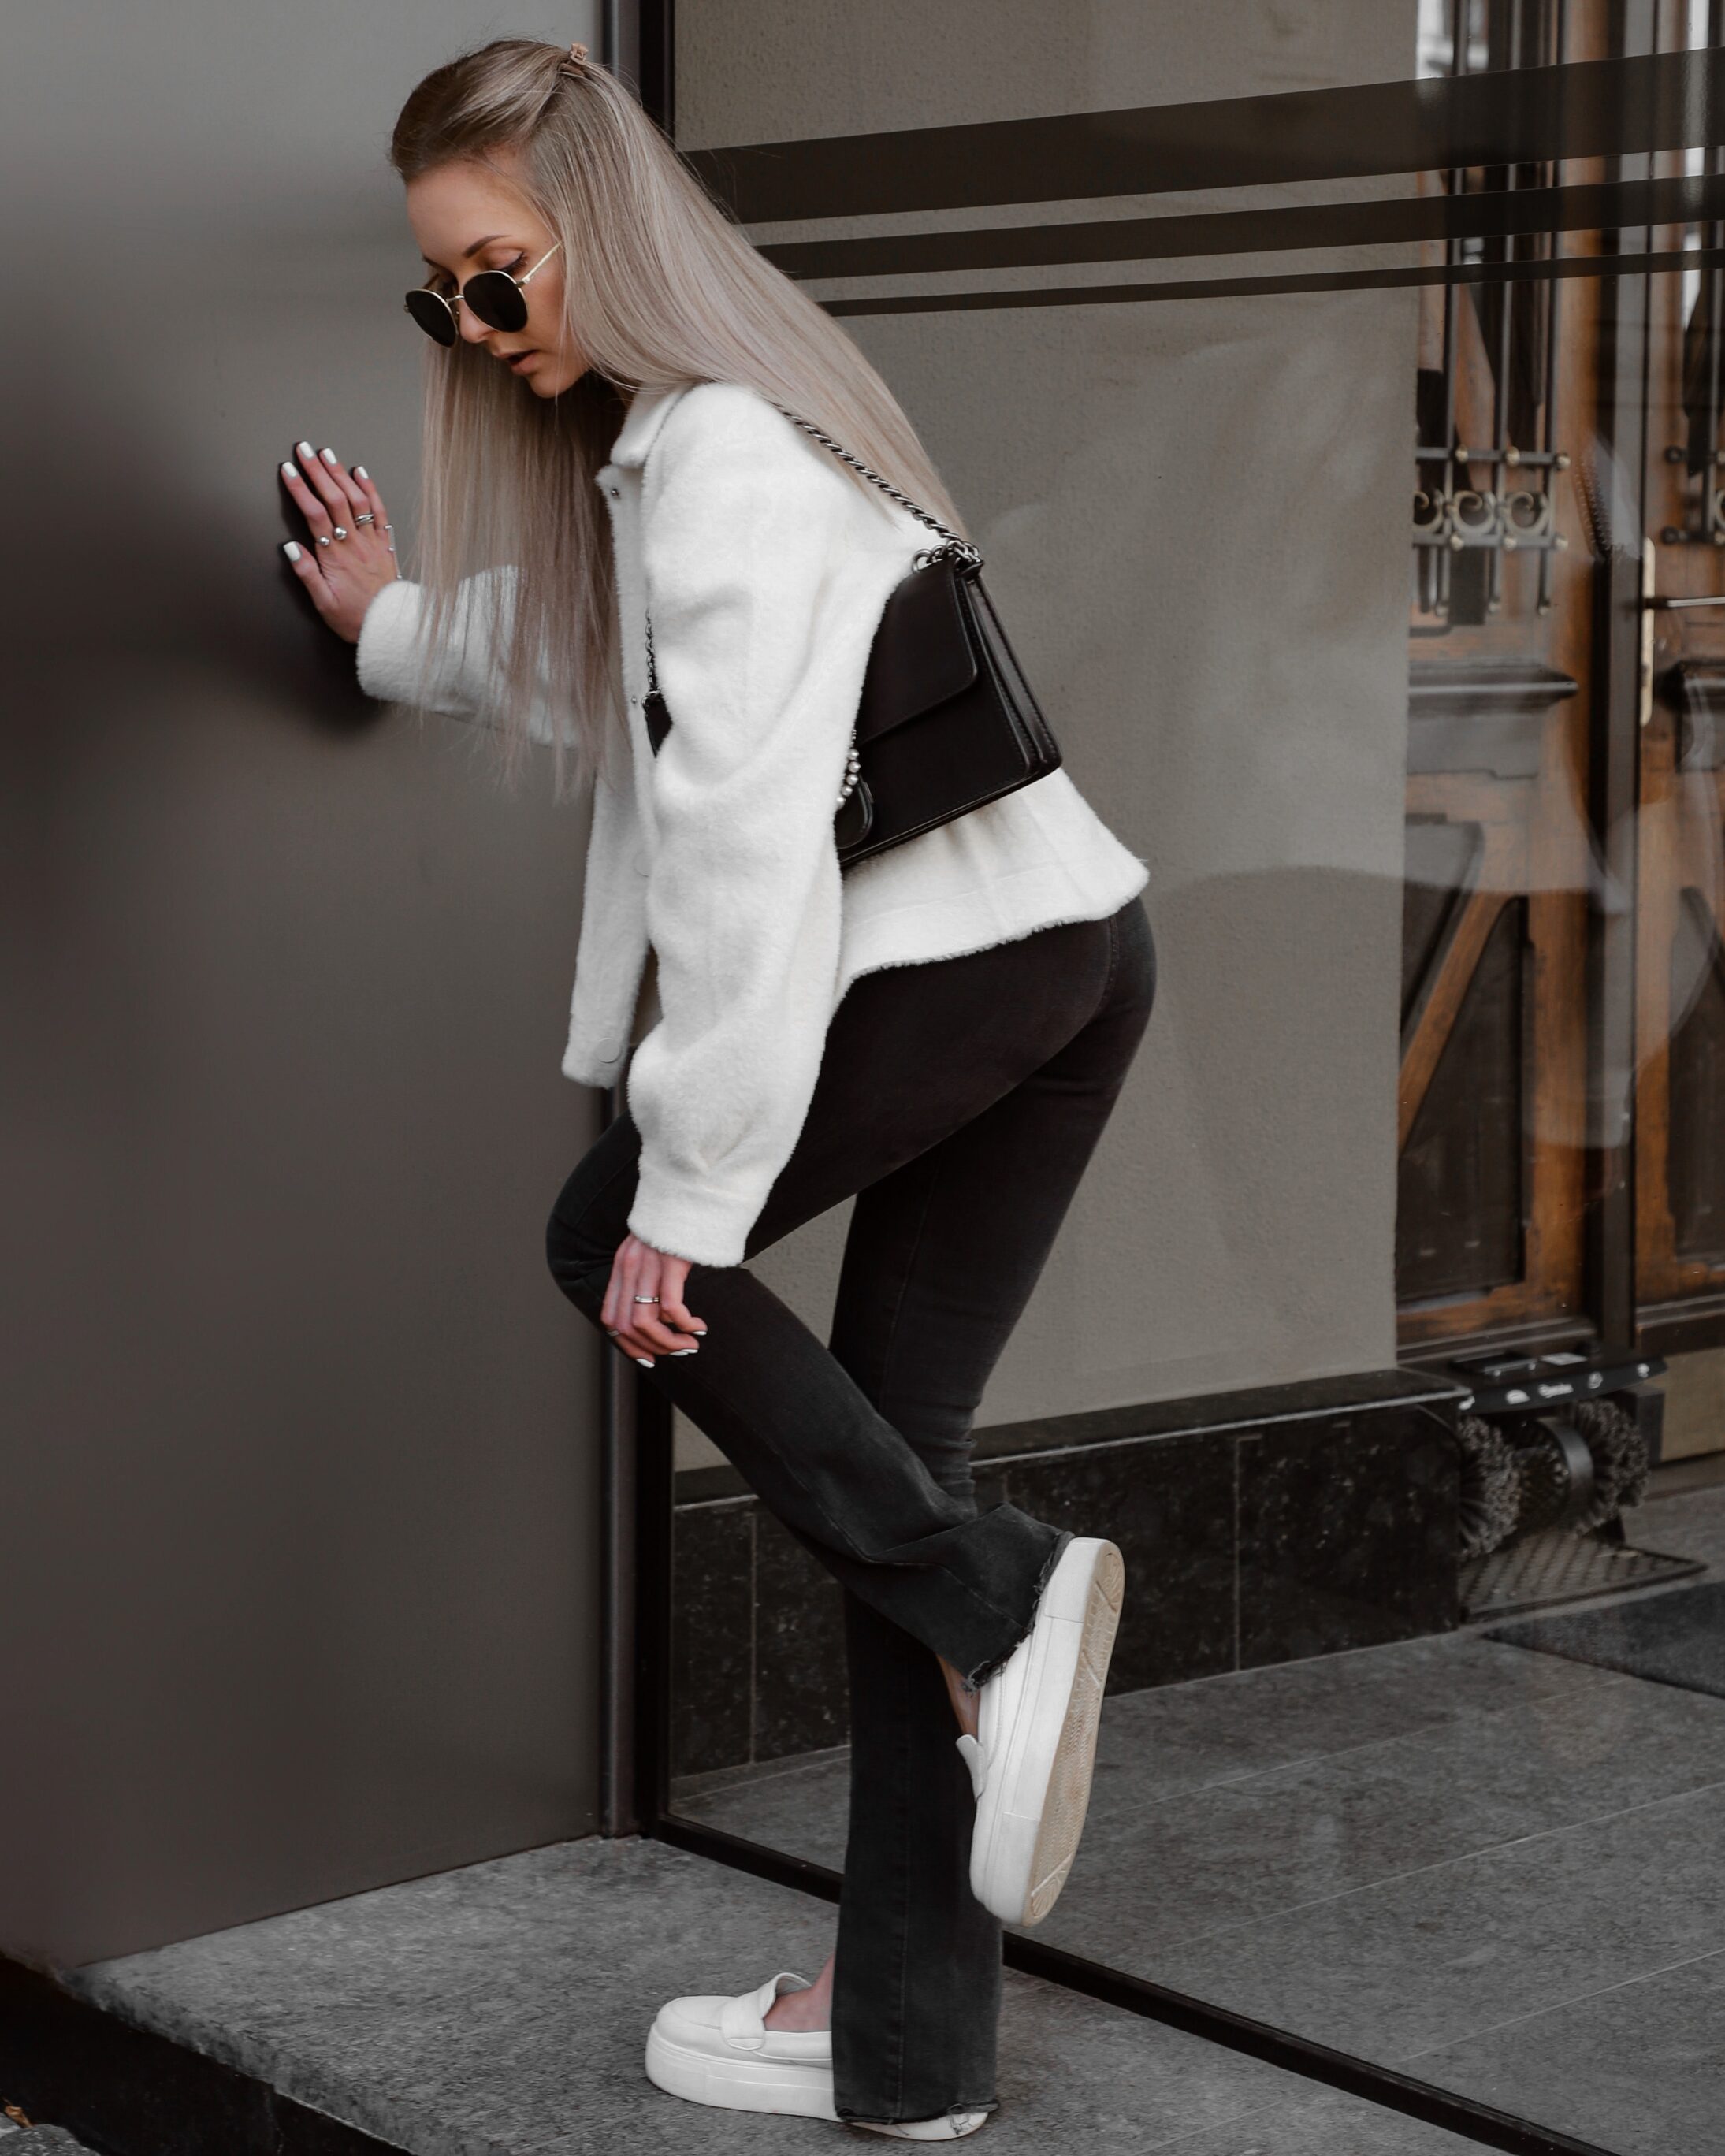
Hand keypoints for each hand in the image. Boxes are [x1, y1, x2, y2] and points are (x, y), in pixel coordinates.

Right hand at [278, 441, 398, 643]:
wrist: (390, 627)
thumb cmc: (354, 618)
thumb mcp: (323, 603)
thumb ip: (306, 574)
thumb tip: (289, 547)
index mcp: (334, 557)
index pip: (314, 514)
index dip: (300, 489)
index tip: (288, 470)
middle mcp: (353, 544)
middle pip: (334, 499)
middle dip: (318, 471)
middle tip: (303, 449)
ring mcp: (371, 541)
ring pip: (356, 500)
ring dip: (340, 474)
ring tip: (326, 453)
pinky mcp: (385, 544)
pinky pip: (379, 512)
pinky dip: (370, 489)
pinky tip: (360, 472)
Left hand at [601, 1233, 706, 1366]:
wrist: (690, 1187)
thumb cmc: (677, 1221)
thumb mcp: (651, 1247)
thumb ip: (646, 1272)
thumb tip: (658, 1307)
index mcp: (621, 1266)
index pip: (610, 1318)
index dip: (626, 1345)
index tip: (649, 1357)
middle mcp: (630, 1267)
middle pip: (626, 1327)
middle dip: (651, 1349)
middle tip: (676, 1352)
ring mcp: (649, 1264)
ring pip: (646, 1323)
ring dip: (669, 1342)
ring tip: (689, 1343)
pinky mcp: (672, 1262)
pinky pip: (671, 1307)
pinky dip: (684, 1325)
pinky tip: (698, 1326)